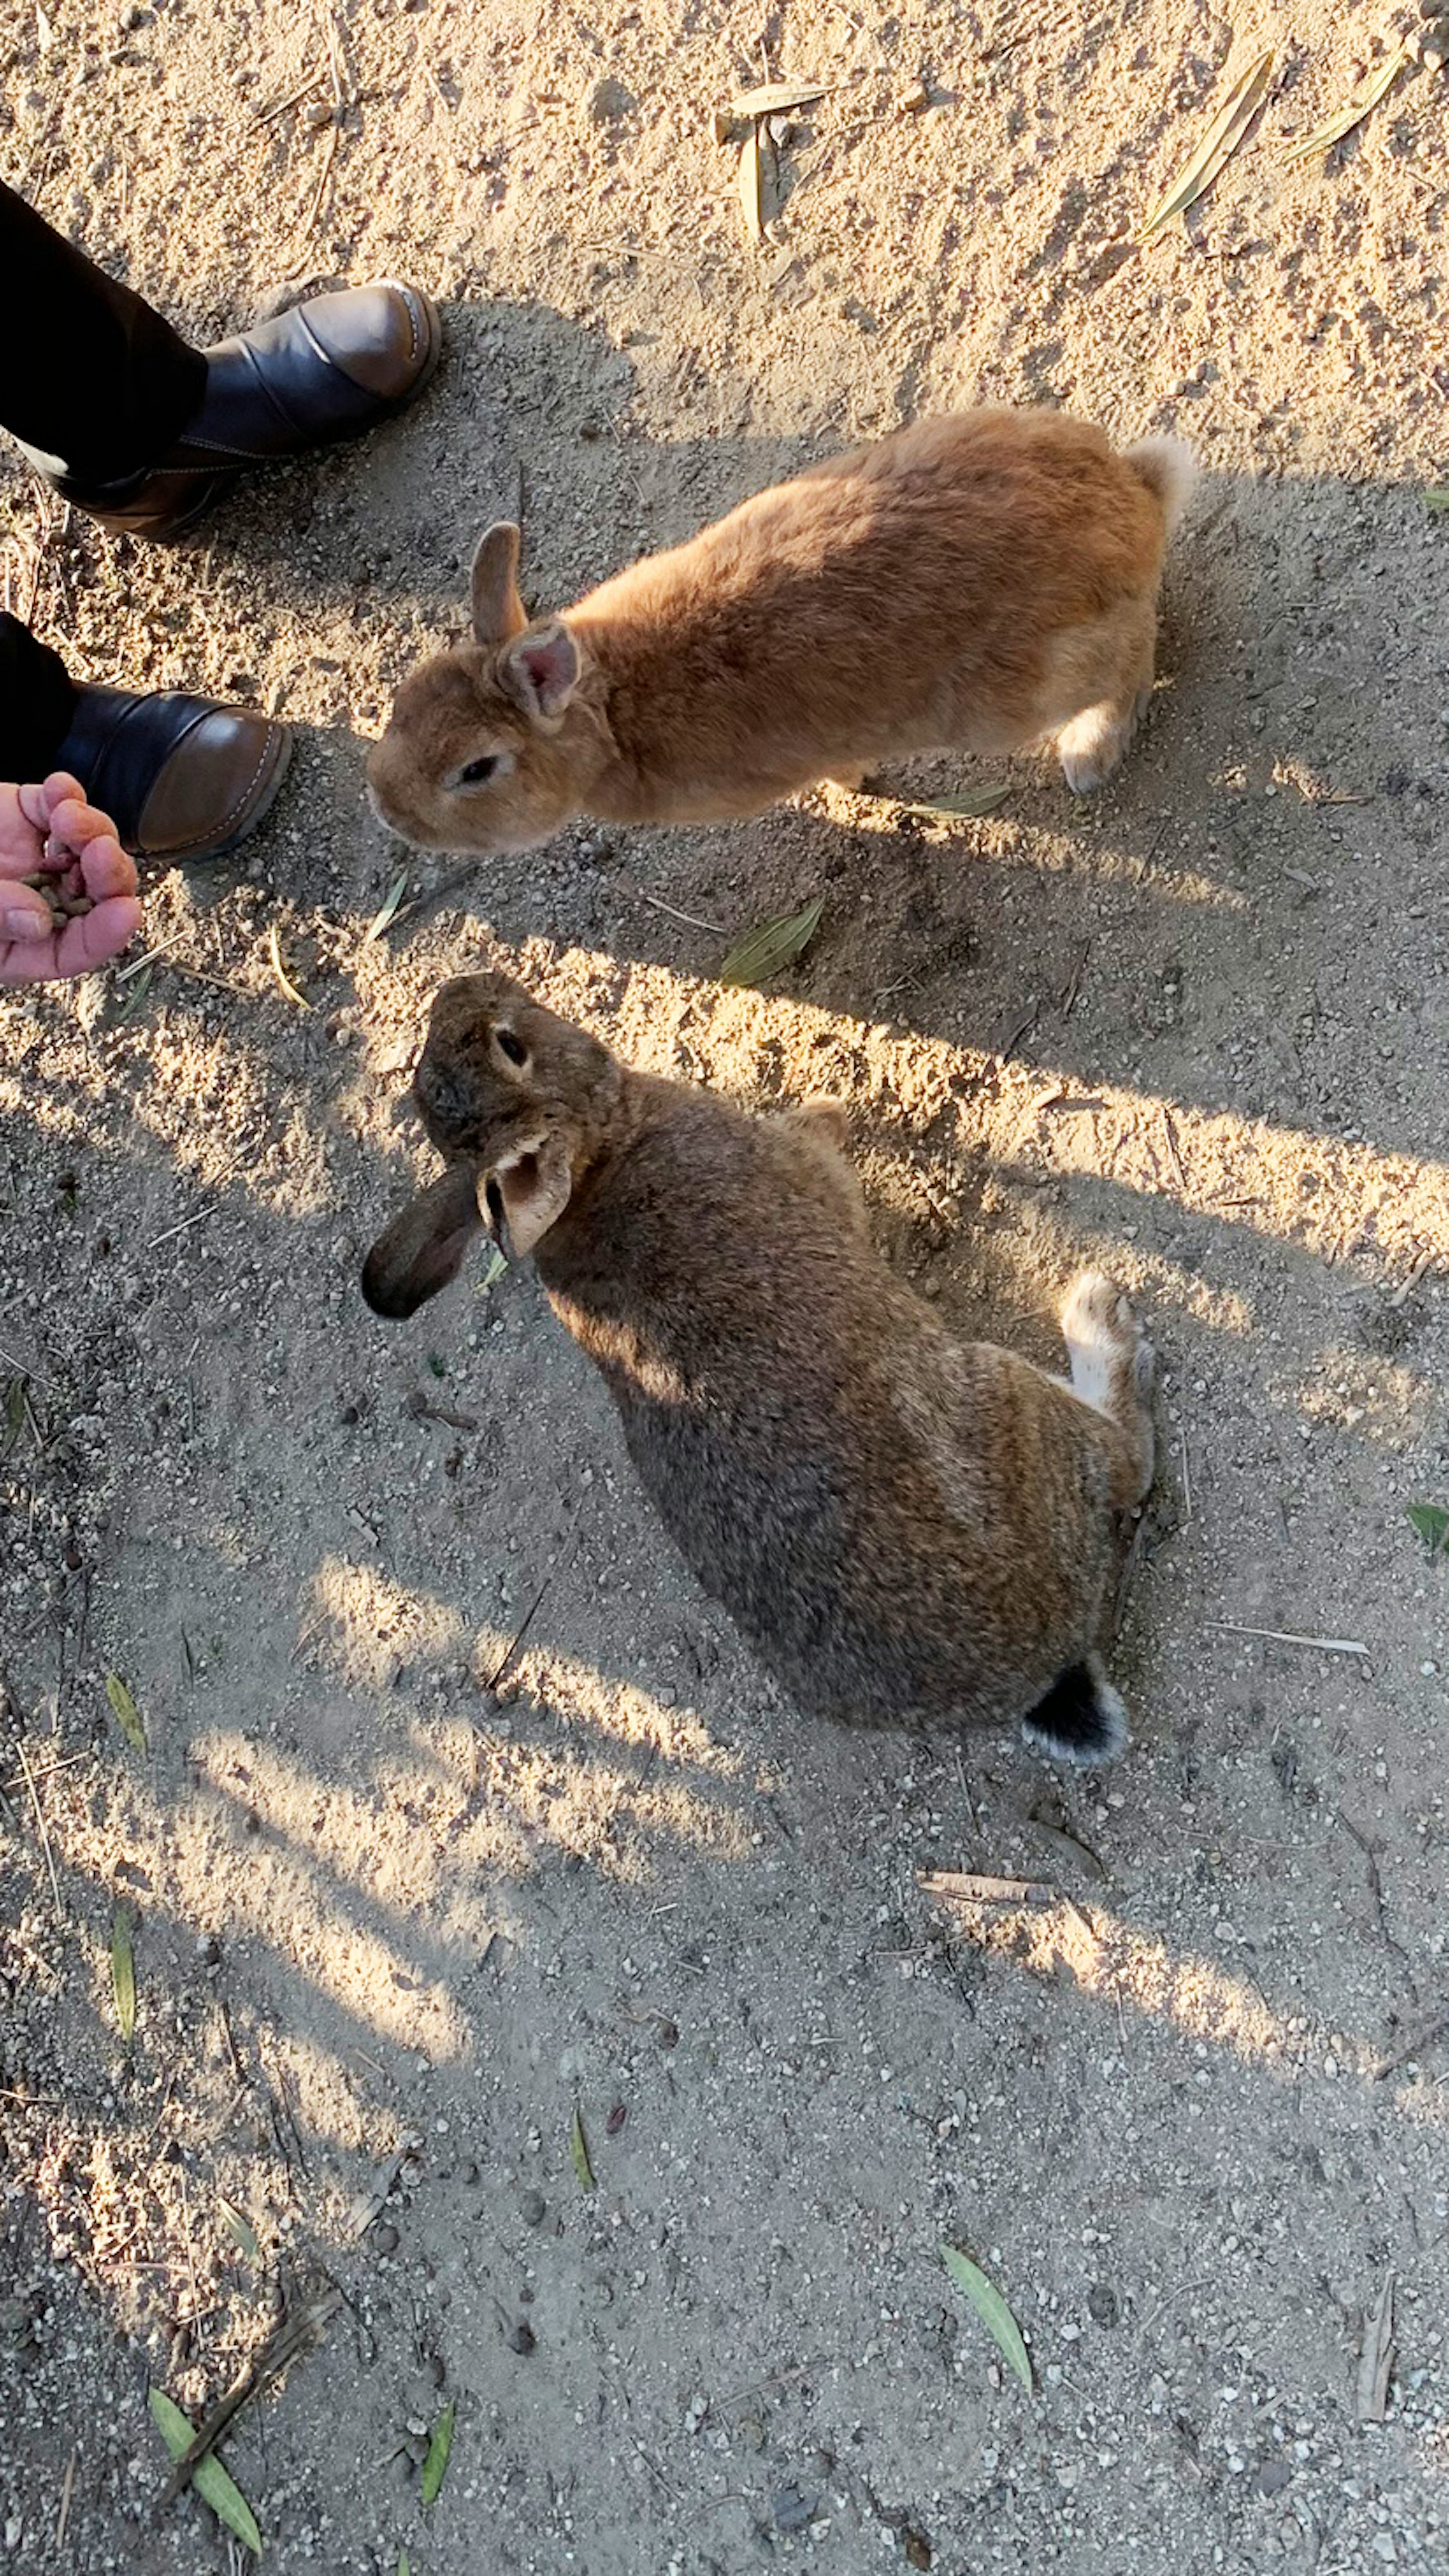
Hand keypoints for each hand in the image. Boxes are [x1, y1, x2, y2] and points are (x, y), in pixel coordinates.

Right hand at [0, 771, 142, 987]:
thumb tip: (37, 920)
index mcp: (22, 944)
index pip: (77, 947)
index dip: (106, 933)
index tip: (125, 912)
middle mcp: (39, 903)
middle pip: (98, 896)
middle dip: (109, 874)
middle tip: (99, 853)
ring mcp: (36, 856)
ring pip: (89, 847)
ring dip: (91, 829)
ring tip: (67, 817)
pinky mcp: (27, 814)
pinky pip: (59, 805)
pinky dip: (66, 794)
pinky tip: (59, 789)